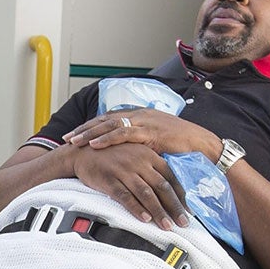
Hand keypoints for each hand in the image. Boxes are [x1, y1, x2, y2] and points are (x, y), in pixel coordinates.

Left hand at [66, 109, 221, 159]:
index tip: (76, 134)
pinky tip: (94, 145)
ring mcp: (144, 122)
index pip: (110, 118)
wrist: (203, 145)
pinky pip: (123, 133)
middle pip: (104, 119)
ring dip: (90, 133)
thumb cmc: (182, 146)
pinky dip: (107, 139)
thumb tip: (127, 154)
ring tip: (74, 141)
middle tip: (66, 138)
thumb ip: (141, 143)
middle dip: (84, 129)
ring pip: (110, 125)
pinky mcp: (150, 132)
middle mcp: (140, 115)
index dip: (92, 126)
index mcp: (140, 115)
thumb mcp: (156, 142)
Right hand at [68, 142, 187, 228]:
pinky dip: (136, 208)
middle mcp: (139, 162)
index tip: (189, 210)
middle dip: (174, 207)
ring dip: (158, 211)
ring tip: (167, 226)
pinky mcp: (109, 179)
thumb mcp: (135, 155)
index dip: (181, 195)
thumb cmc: (111, 155)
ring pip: (146, 193)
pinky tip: (144, 219)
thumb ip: (151, 168)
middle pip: (162, 187)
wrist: (82, 151)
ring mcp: (124, 170)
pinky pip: (125, 196)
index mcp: (148, 156)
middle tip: (184, 223)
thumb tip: (167, 188)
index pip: (170, 177)